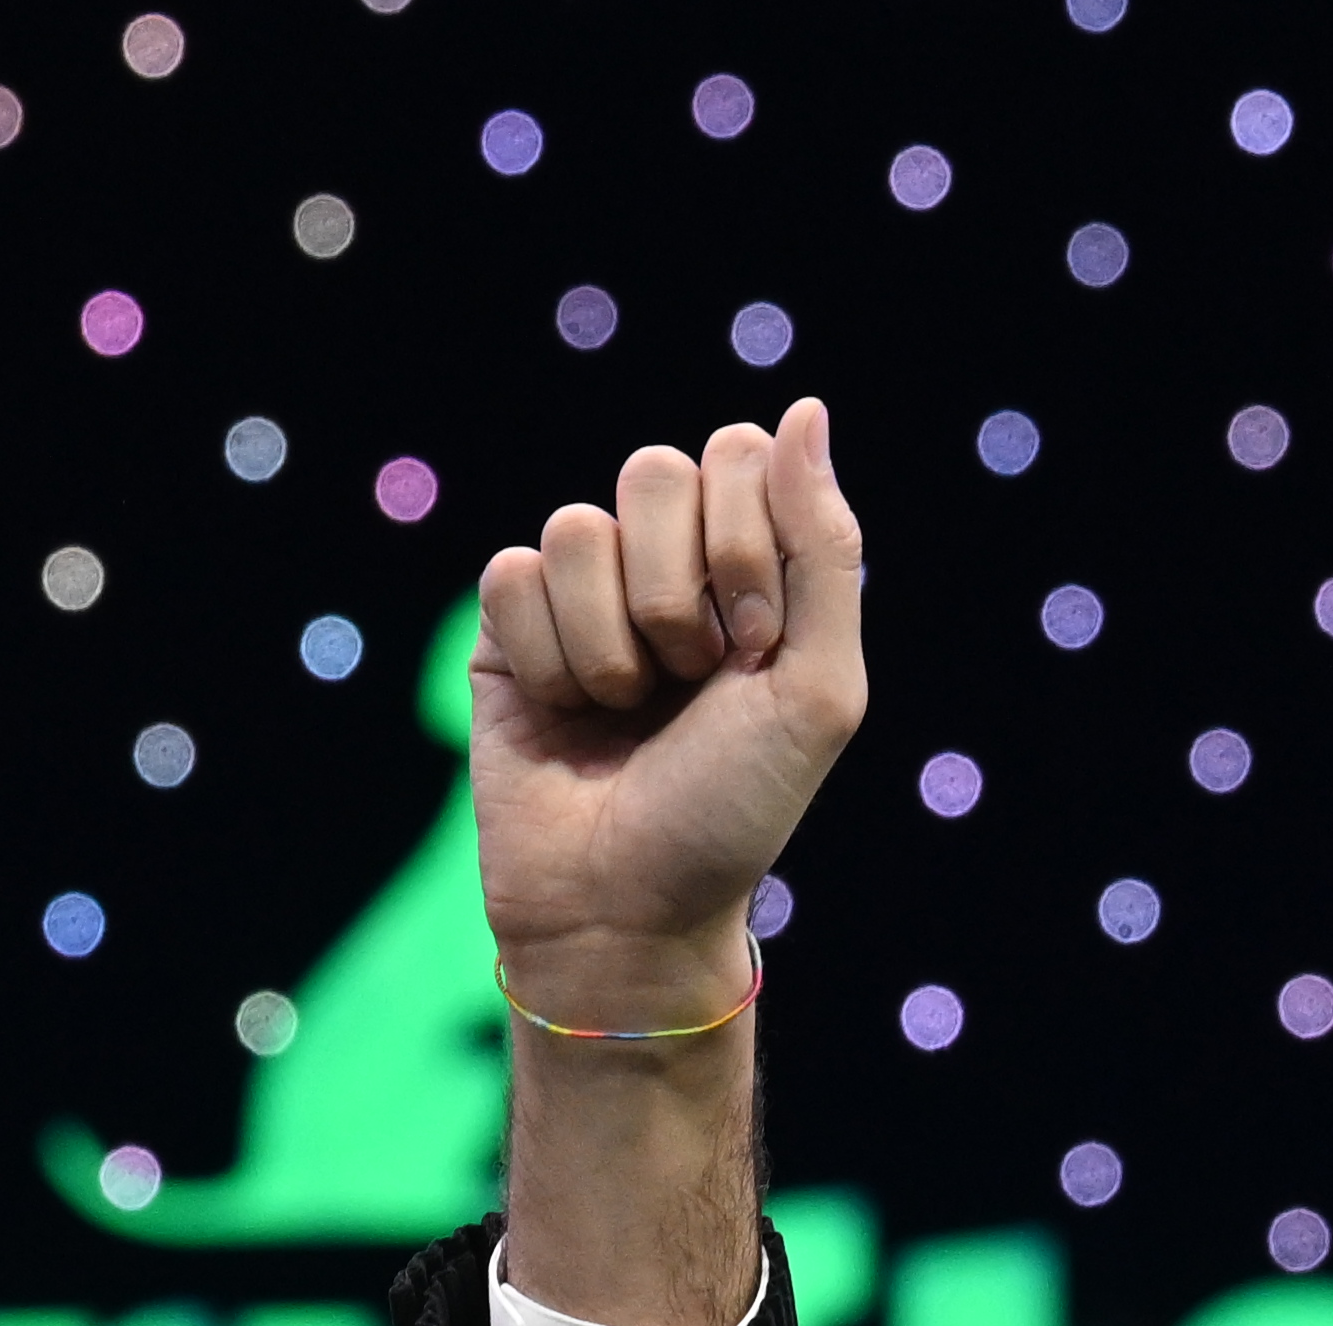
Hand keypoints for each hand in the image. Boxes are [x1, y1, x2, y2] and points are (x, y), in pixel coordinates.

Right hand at [466, 403, 872, 1029]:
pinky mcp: (506, 632)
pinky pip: (511, 575)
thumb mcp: (821, 689)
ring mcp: (581, 595)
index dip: (742, 546)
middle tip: (689, 678)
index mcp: (747, 564)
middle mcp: (663, 565)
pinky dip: (546, 658)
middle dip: (676, 589)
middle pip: (654, 470)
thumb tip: (807, 407)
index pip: (735, 455)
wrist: (628, 910)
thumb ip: (826, 547)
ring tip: (624, 712)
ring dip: (609, 642)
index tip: (751, 645)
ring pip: (576, 527)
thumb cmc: (733, 812)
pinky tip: (565, 715)